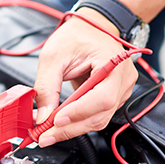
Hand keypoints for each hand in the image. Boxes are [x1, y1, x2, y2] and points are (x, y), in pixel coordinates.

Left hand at [33, 8, 137, 146]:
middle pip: (100, 114)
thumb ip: (46, 86)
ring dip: (72, 129)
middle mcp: (122, 79)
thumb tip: (42, 115)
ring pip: (99, 119)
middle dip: (70, 128)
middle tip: (45, 136)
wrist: (91, 27)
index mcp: (113, 63)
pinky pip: (97, 115)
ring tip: (48, 133)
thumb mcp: (53, 56)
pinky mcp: (114, 96)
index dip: (78, 113)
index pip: (101, 98)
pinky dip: (78, 122)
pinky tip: (61, 124)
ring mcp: (121, 89)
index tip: (55, 121)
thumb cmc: (77, 35)